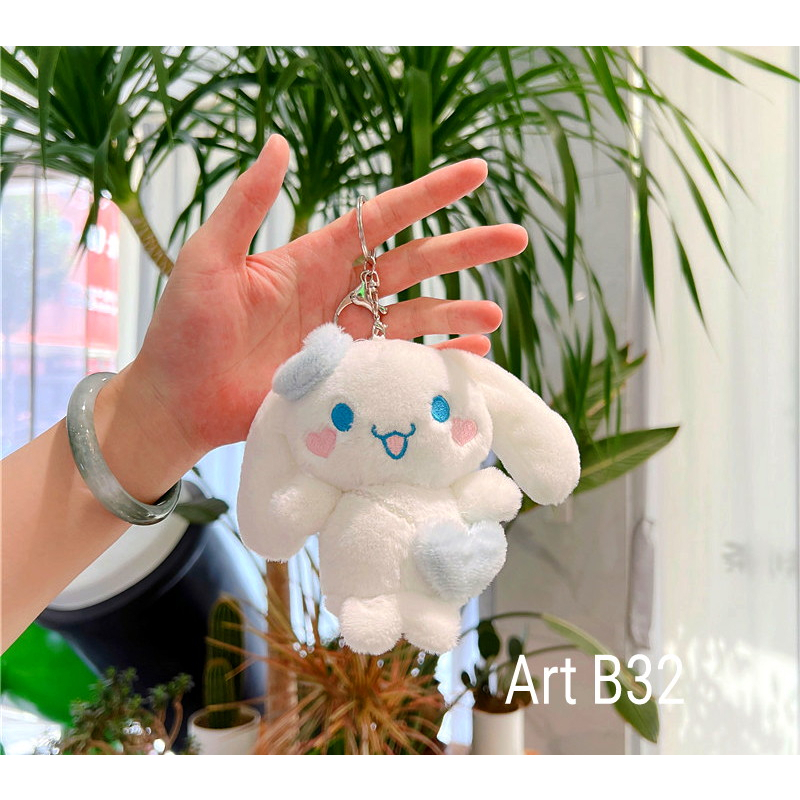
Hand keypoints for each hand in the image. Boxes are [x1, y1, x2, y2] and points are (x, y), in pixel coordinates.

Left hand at [116, 134, 527, 471]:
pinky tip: (470, 355)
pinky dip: (436, 359)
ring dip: (458, 312)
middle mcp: (340, 293)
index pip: (384, 218)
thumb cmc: (185, 327)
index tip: (476, 173)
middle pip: (415, 264)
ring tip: (496, 312)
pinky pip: (401, 364)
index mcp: (315, 258)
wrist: (178, 401)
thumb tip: (278, 143)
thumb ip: (248, 203)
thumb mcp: (211, 256)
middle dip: (464, 249)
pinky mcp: (347, 377)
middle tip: (515, 237)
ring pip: (416, 316)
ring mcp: (347, 337)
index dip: (430, 195)